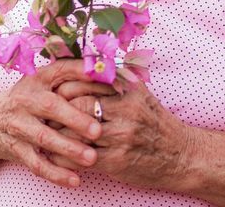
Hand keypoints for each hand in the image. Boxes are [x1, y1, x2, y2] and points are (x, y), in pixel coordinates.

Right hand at [0, 59, 103, 187]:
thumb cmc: (30, 97)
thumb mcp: (46, 80)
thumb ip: (74, 74)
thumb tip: (107, 70)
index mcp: (37, 80)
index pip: (60, 72)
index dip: (82, 77)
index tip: (108, 87)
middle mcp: (25, 100)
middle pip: (50, 107)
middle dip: (74, 119)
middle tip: (97, 131)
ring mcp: (19, 126)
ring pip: (43, 138)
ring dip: (67, 149)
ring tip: (91, 158)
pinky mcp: (17, 149)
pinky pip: (36, 163)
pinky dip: (55, 173)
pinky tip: (74, 180)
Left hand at [49, 69, 195, 190]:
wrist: (182, 156)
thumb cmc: (155, 122)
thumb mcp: (139, 94)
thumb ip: (113, 79)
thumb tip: (82, 64)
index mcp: (127, 88)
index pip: (84, 81)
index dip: (62, 85)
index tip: (50, 90)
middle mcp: (126, 109)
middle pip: (77, 105)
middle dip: (56, 110)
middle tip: (42, 113)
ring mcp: (122, 135)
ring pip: (76, 132)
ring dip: (56, 134)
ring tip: (44, 133)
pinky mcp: (117, 160)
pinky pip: (82, 157)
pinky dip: (65, 157)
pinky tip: (56, 155)